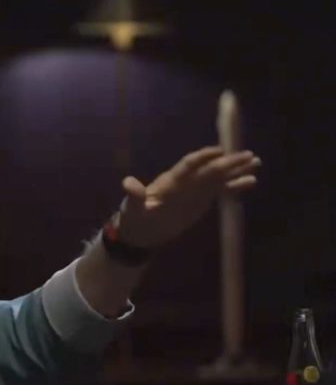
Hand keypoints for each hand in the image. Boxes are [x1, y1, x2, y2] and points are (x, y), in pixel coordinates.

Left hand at [117, 146, 260, 247]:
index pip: (189, 165)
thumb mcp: (132, 208)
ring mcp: (195, 190)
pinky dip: (235, 186)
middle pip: (209, 168)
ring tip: (256, 162)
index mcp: (170, 181)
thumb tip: (128, 183)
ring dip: (236, 169)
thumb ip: (134, 196)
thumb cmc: (134, 218)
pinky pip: (221, 191)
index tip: (220, 151)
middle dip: (228, 162)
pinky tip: (251, 181)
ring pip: (219, 176)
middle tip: (248, 155)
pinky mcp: (202, 200)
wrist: (140, 233)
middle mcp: (186, 181)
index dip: (203, 157)